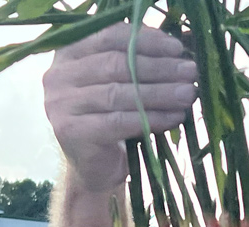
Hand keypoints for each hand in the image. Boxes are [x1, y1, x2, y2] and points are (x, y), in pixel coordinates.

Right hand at [43, 22, 197, 190]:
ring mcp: (61, 104)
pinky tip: (175, 117)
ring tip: (188, 94)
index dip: (146, 40)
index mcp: (69, 53)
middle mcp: (58, 75)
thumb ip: (138, 64)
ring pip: (119, 93)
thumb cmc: (113, 120)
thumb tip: (178, 53)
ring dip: (160, 93)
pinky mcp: (71, 131)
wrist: (95, 167)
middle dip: (159, 68)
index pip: (110, 37)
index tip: (178, 48)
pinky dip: (151, 118)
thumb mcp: (123, 85)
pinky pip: (119, 121)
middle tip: (190, 72)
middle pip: (116, 65)